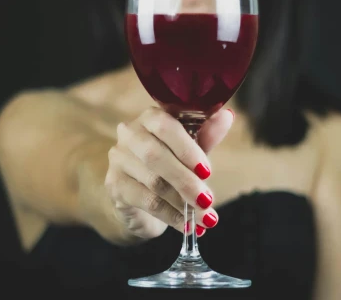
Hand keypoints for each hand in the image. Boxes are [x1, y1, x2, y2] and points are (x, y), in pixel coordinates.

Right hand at [104, 107, 234, 239]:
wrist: (141, 197)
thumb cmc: (170, 165)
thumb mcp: (190, 150)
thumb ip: (206, 136)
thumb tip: (226, 116)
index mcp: (150, 118)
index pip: (164, 125)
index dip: (187, 149)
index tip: (207, 171)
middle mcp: (129, 134)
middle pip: (155, 156)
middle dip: (186, 180)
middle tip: (207, 200)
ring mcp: (118, 159)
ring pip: (152, 181)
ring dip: (182, 203)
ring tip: (204, 218)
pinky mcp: (114, 186)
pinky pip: (146, 202)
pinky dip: (171, 215)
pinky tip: (186, 225)